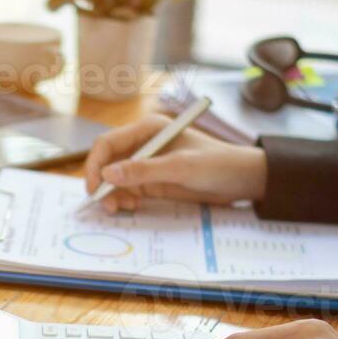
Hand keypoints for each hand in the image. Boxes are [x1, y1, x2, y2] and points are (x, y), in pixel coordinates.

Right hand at [82, 114, 269, 214]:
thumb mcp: (181, 167)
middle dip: (101, 183)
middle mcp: (143, 144)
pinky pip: (128, 190)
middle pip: (107, 162)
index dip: (95, 165)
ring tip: (121, 209)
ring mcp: (147, 164)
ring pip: (114, 179)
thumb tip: (107, 175)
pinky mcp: (152, 181)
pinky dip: (123, 199)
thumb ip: (144, 171)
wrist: (243, 180)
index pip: (108, 143)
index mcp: (147, 129)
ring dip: (112, 194)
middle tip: (106, 205)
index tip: (94, 188)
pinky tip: (132, 207)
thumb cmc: (217, 164)